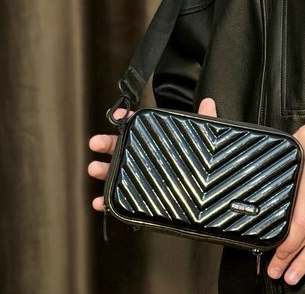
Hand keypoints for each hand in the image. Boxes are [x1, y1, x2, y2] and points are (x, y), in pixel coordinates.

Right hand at [87, 98, 217, 210]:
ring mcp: (141, 177)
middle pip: (122, 146)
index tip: (116, 116)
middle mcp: (146, 157)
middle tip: (96, 142)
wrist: (206, 196)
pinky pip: (119, 200)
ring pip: (117, 172)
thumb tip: (210, 101)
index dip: (126, 118)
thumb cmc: (202, 163)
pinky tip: (99, 202)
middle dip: (106, 143)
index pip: (139, 125)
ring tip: (94, 169)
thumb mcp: (204, 140)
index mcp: (158, 140)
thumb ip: (207, 120)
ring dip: (103, 170)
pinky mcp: (140, 197)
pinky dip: (106, 202)